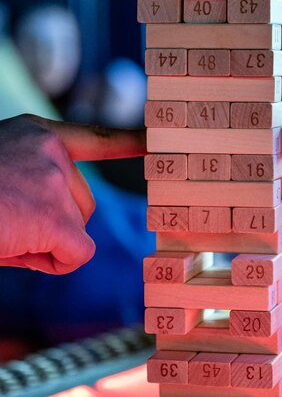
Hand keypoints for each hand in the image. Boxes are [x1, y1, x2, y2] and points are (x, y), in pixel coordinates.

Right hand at [0, 114, 145, 274]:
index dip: (127, 142)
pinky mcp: (54, 218)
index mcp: (37, 134)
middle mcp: (52, 151)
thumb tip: (64, 227)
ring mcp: (55, 181)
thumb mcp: (2, 168)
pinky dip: (54, 263)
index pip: (95, 138)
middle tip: (11, 224)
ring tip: (6, 231)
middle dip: (55, 223)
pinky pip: (78, 254)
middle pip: (85, 201)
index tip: (152, 142)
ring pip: (78, 229)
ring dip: (48, 243)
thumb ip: (38, 180)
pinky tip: (17, 249)